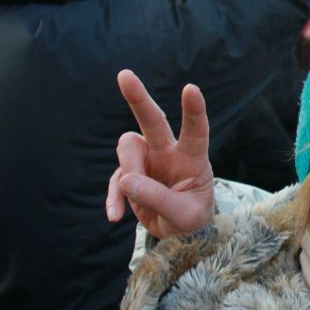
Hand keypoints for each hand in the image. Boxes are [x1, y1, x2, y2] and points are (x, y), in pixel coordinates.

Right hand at [106, 69, 214, 238]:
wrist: (180, 235)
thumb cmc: (191, 219)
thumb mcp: (183, 215)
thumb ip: (158, 198)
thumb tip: (126, 181)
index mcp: (193, 158)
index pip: (196, 130)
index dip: (194, 110)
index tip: (191, 88)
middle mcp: (169, 153)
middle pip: (153, 120)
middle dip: (139, 98)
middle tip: (125, 75)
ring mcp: (148, 161)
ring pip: (128, 147)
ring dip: (128, 170)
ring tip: (134, 198)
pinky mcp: (130, 176)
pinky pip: (116, 180)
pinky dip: (114, 197)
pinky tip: (114, 216)